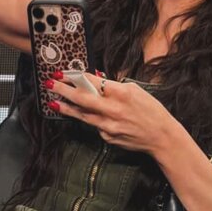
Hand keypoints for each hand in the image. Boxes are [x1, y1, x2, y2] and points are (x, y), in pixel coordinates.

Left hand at [46, 71, 176, 156]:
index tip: (64, 73)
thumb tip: (96, 78)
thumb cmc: (151, 110)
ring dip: (67, 108)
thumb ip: (114, 85)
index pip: (93, 82)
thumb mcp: (136, 90)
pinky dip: (89, 118)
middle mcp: (113, 109)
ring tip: (54, 102)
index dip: (76, 77)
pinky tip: (81, 115)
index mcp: (121, 93)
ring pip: (82, 115)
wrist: (161, 136)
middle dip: (63, 90)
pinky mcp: (107, 137)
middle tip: (50, 83)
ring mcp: (109, 125)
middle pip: (82, 99)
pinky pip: (95, 125)